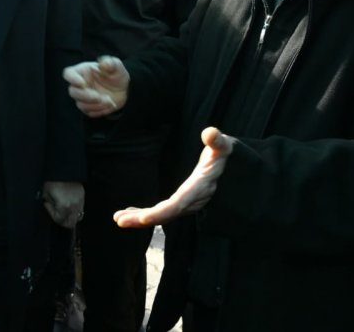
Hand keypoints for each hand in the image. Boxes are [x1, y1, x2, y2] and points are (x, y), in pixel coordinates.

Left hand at [42, 181, 84, 228]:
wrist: (64, 169)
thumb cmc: (54, 181)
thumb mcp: (46, 193)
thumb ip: (48, 204)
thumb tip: (50, 207)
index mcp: (64, 206)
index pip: (59, 220)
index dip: (51, 213)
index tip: (47, 205)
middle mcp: (74, 206)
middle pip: (70, 223)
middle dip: (62, 221)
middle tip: (56, 214)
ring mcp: (80, 202)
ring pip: (78, 218)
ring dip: (70, 218)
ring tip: (63, 212)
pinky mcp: (82, 197)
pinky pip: (81, 210)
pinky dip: (75, 211)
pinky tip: (69, 206)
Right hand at [62, 56, 129, 117]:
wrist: (124, 90)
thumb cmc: (117, 75)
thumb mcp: (117, 66)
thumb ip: (111, 63)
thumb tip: (103, 63)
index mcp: (83, 71)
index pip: (69, 73)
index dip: (72, 79)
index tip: (82, 83)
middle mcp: (80, 84)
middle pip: (73, 92)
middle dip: (86, 96)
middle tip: (99, 97)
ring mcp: (83, 97)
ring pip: (80, 104)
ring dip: (95, 105)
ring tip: (109, 101)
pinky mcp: (88, 108)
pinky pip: (89, 112)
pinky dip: (99, 110)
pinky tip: (109, 105)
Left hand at [114, 127, 233, 227]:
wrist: (234, 170)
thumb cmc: (224, 154)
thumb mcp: (223, 146)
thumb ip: (217, 141)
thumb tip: (210, 132)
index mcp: (199, 187)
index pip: (178, 203)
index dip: (161, 212)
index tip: (143, 219)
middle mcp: (192, 199)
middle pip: (166, 214)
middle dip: (143, 219)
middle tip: (120, 220)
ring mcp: (186, 203)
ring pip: (162, 215)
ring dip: (140, 218)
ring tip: (119, 219)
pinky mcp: (181, 202)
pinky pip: (163, 211)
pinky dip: (146, 214)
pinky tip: (131, 212)